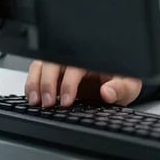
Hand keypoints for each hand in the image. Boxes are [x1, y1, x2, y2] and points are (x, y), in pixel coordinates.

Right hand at [24, 60, 142, 108]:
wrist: (115, 84)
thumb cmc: (122, 81)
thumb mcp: (129, 86)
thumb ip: (120, 89)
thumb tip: (107, 92)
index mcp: (94, 57)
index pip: (76, 65)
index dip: (69, 83)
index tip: (67, 101)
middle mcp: (77, 57)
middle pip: (54, 61)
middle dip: (48, 82)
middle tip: (47, 103)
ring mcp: (64, 62)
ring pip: (42, 64)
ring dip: (35, 81)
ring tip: (35, 101)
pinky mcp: (54, 70)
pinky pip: (37, 71)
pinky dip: (31, 83)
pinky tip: (32, 97)